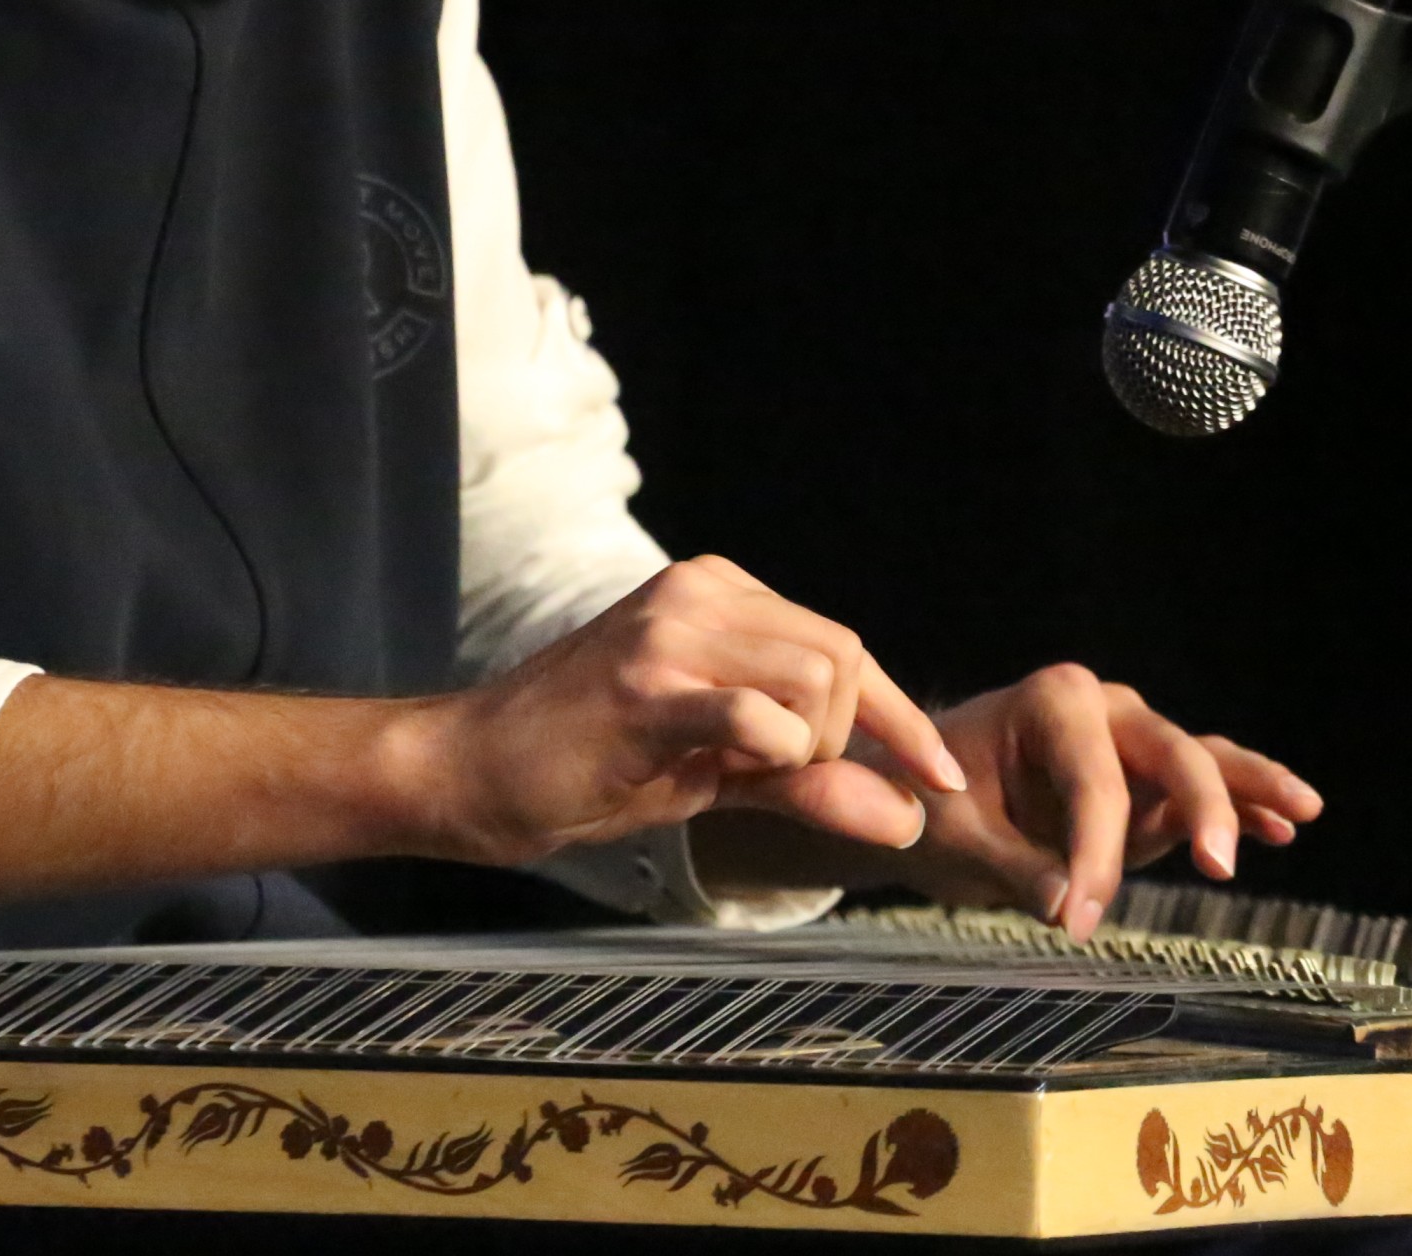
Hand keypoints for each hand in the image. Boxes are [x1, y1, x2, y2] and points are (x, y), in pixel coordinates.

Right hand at [417, 556, 966, 866]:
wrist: (470, 770)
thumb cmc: (592, 765)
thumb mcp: (718, 772)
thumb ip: (810, 782)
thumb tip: (906, 819)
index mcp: (719, 592)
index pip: (845, 645)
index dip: (902, 719)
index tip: (941, 776)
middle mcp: (700, 592)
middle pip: (844, 659)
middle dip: (840, 739)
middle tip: (771, 779)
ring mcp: (671, 632)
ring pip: (815, 685)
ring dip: (801, 752)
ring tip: (729, 774)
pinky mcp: (645, 687)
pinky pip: (755, 719)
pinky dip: (771, 757)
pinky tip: (720, 773)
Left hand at [891, 666, 1323, 937]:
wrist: (933, 797)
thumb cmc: (938, 807)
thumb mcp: (955, 838)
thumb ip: (1011, 867)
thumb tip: (1067, 908)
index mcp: (1053, 703)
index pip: (1093, 783)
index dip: (1094, 856)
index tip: (1077, 923)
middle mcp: (1105, 709)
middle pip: (1170, 752)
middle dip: (1199, 806)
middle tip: (1218, 866)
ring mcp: (1134, 743)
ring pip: (1204, 760)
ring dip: (1252, 787)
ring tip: (1304, 810)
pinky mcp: (1150, 784)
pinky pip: (1204, 789)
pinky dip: (1244, 806)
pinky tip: (1284, 827)